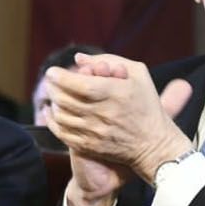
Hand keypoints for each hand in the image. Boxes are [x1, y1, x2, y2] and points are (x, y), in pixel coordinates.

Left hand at [46, 51, 191, 184]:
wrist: (153, 144)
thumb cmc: (147, 104)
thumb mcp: (138, 74)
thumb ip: (108, 60)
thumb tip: (78, 58)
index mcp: (115, 93)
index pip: (79, 84)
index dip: (60, 77)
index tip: (52, 72)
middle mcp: (103, 113)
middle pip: (65, 99)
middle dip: (52, 87)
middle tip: (51, 81)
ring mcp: (94, 132)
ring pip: (61, 115)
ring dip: (53, 103)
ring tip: (55, 95)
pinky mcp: (89, 146)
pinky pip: (62, 133)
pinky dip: (53, 121)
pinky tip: (53, 113)